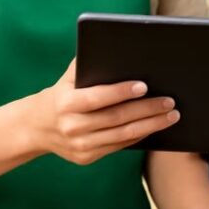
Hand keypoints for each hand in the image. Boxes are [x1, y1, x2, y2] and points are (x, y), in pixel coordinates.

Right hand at [31, 60, 179, 164]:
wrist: (36, 127)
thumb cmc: (61, 93)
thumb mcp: (68, 77)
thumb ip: (88, 64)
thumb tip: (120, 50)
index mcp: (66, 104)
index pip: (98, 98)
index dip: (121, 92)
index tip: (145, 86)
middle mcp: (72, 127)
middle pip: (117, 119)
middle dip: (147, 109)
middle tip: (170, 101)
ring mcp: (80, 146)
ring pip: (123, 136)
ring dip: (151, 125)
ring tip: (171, 115)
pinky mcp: (87, 157)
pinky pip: (119, 146)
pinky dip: (140, 135)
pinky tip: (155, 125)